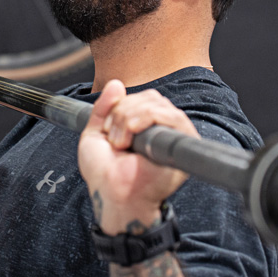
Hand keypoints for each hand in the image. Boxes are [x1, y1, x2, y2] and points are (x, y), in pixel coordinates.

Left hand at [78, 80, 198, 234]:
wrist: (111, 193)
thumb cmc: (104, 173)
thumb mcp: (95, 133)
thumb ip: (104, 107)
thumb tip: (116, 83)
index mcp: (146, 127)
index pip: (143, 98)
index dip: (122, 105)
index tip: (108, 129)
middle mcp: (162, 129)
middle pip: (150, 97)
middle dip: (122, 112)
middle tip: (113, 139)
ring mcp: (173, 136)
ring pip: (156, 103)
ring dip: (129, 119)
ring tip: (121, 143)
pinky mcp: (182, 144)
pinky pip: (171, 116)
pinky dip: (144, 120)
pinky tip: (131, 140)